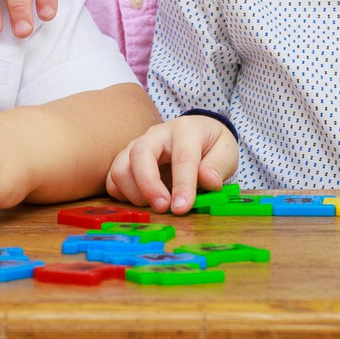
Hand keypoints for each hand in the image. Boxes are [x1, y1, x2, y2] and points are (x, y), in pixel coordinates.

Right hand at [106, 116, 238, 214]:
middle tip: (163, 208)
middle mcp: (156, 134)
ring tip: (156, 206)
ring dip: (134, 193)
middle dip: (149, 186)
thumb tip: (208, 181)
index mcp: (185, 130)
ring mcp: (136, 146)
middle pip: (140, 154)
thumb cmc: (211, 145)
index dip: (182, 184)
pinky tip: (142, 202)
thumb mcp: (227, 151)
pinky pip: (112, 179)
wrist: (197, 134)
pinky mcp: (125, 160)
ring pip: (120, 167)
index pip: (182, 157)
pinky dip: (123, 195)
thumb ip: (218, 165)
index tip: (182, 208)